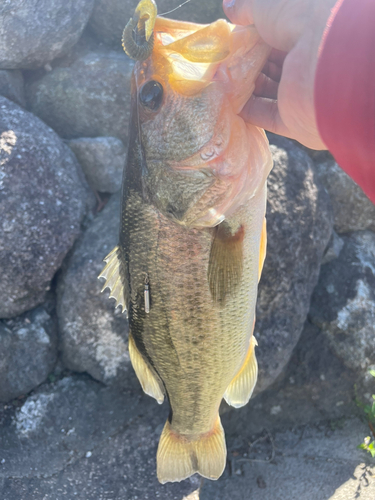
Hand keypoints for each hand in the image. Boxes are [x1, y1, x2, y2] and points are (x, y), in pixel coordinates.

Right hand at [223, 0, 336, 149]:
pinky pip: (265, 116)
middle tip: (221, 65)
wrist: (323, 57)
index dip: (250, 42)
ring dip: (243, 88)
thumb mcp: (267, 3)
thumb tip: (229, 8)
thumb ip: (247, 7)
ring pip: (266, 92)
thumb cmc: (300, 18)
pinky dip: (246, 110)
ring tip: (220, 82)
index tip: (229, 44)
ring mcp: (300, 94)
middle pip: (269, 68)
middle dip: (244, 67)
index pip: (274, 40)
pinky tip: (227, 102)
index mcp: (306, 33)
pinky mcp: (293, 120)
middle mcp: (305, 63)